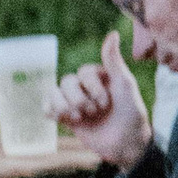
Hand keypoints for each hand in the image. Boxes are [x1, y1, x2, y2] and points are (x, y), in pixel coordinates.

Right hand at [52, 30, 151, 172]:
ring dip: (63, 106)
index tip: (107, 103)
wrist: (126, 144)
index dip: (93, 87)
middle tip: (94, 112)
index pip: (83, 72)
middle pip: (66, 81)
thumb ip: (114, 61)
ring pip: (53, 93)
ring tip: (78, 118)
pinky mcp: (66, 118)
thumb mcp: (125, 85)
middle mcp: (84, 87)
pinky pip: (47, 108)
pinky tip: (63, 119)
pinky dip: (51, 112)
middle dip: (78, 99)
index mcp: (98, 76)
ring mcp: (74, 102)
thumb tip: (113, 33)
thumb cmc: (131, 113)